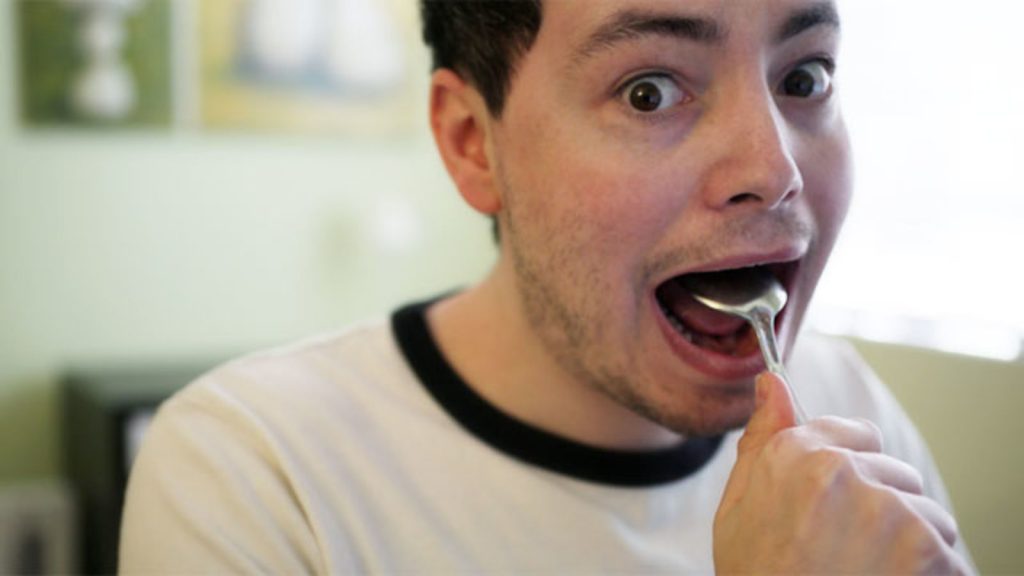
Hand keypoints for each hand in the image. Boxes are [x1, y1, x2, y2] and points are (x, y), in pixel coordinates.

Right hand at [713, 372, 969, 573]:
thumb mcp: (738, 509)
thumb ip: (762, 441)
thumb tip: (771, 385)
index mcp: (796, 455)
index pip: (857, 435)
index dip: (851, 472)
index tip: (838, 506)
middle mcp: (845, 473)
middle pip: (895, 475)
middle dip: (882, 510)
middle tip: (846, 554)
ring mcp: (891, 510)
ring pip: (927, 514)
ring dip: (912, 545)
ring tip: (868, 575)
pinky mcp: (928, 550)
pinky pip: (948, 556)